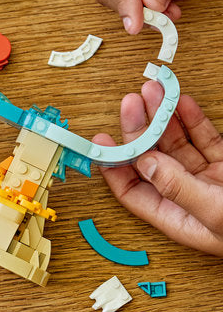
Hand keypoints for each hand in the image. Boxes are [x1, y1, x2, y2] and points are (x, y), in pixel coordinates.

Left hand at [94, 79, 222, 254]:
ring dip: (165, 118)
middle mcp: (191, 199)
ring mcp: (213, 181)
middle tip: (132, 102)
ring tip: (153, 91)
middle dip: (140, 130)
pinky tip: (183, 102)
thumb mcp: (218, 212)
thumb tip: (145, 163)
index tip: (100, 141)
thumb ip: (180, 189)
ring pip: (179, 145)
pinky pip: (208, 140)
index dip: (115, 167)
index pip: (135, 193)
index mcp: (181, 219)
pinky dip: (195, 120)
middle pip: (154, 161)